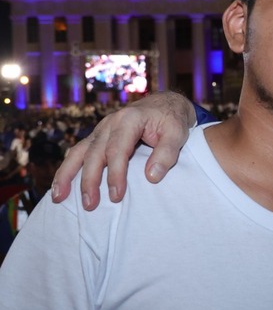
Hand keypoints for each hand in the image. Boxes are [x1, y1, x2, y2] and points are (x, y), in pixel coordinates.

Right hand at [51, 92, 195, 209]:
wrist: (165, 104)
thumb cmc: (172, 120)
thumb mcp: (177, 134)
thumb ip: (167, 154)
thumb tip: (151, 177)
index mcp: (129, 120)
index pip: (117, 150)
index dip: (115, 174)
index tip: (116, 196)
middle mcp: (110, 123)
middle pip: (94, 153)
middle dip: (89, 180)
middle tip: (90, 205)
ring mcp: (101, 129)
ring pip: (79, 151)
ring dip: (67, 175)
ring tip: (59, 197)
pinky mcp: (98, 136)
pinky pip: (79, 151)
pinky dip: (68, 167)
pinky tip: (62, 184)